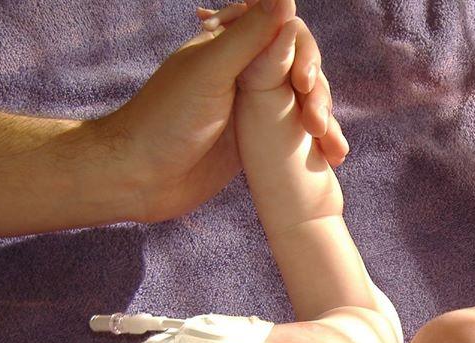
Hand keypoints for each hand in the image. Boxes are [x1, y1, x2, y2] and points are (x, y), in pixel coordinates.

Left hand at [93, 0, 347, 223]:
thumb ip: (250, 36)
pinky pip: (294, 132)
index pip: (284, 30)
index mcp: (228, 44)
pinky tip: (332, 156)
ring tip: (333, 147)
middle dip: (317, 92)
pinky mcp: (256, 140)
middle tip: (315, 123)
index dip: (303, 52)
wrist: (141, 179)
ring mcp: (251, 107)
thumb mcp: (211, 72)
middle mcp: (242, 71)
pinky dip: (316, 141)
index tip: (302, 82)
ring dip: (323, 119)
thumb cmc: (166, 121)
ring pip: (301, 102)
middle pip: (299, 67)